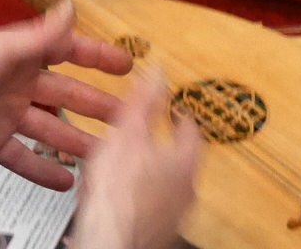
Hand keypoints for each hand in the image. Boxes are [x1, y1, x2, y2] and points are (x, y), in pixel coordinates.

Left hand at [0, 1, 130, 188]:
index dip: (96, 57)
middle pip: (65, 93)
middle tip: (128, 118)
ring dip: (76, 140)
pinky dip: (42, 169)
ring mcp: (4, 113)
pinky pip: (22, 158)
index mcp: (21, 53)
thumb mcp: (0, 49)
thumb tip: (72, 6)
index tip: (127, 65)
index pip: (67, 51)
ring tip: (105, 154)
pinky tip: (67, 182)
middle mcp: (17, 81)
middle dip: (96, 104)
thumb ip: (40, 35)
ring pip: (49, 128)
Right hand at [69, 73, 200, 248]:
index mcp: (186, 160)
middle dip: (164, 143)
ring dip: (150, 171)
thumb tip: (157, 69)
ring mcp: (175, 213)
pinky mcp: (158, 230)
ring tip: (130, 166)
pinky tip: (121, 195)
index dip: (178, 113)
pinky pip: (152, 206)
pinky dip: (140, 195)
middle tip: (150, 135)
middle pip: (182, 156)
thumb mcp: (127, 133)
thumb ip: (143, 100)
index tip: (172, 108)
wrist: (110, 243)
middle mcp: (187, 188)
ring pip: (167, 183)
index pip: (191, 127)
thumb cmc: (118, 195)